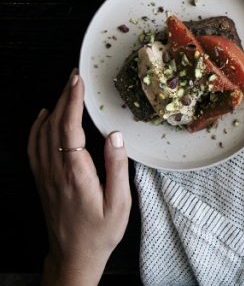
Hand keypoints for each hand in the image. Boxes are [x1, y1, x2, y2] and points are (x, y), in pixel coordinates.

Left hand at [28, 69, 131, 285]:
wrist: (73, 257)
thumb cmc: (100, 232)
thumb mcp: (119, 204)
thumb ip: (117, 168)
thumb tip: (114, 135)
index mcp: (76, 174)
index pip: (70, 128)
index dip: (73, 101)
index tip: (79, 81)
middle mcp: (56, 171)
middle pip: (54, 124)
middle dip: (64, 96)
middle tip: (75, 76)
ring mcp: (45, 175)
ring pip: (42, 132)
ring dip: (53, 106)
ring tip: (66, 89)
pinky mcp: (42, 180)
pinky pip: (33, 147)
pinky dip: (36, 126)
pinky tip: (43, 115)